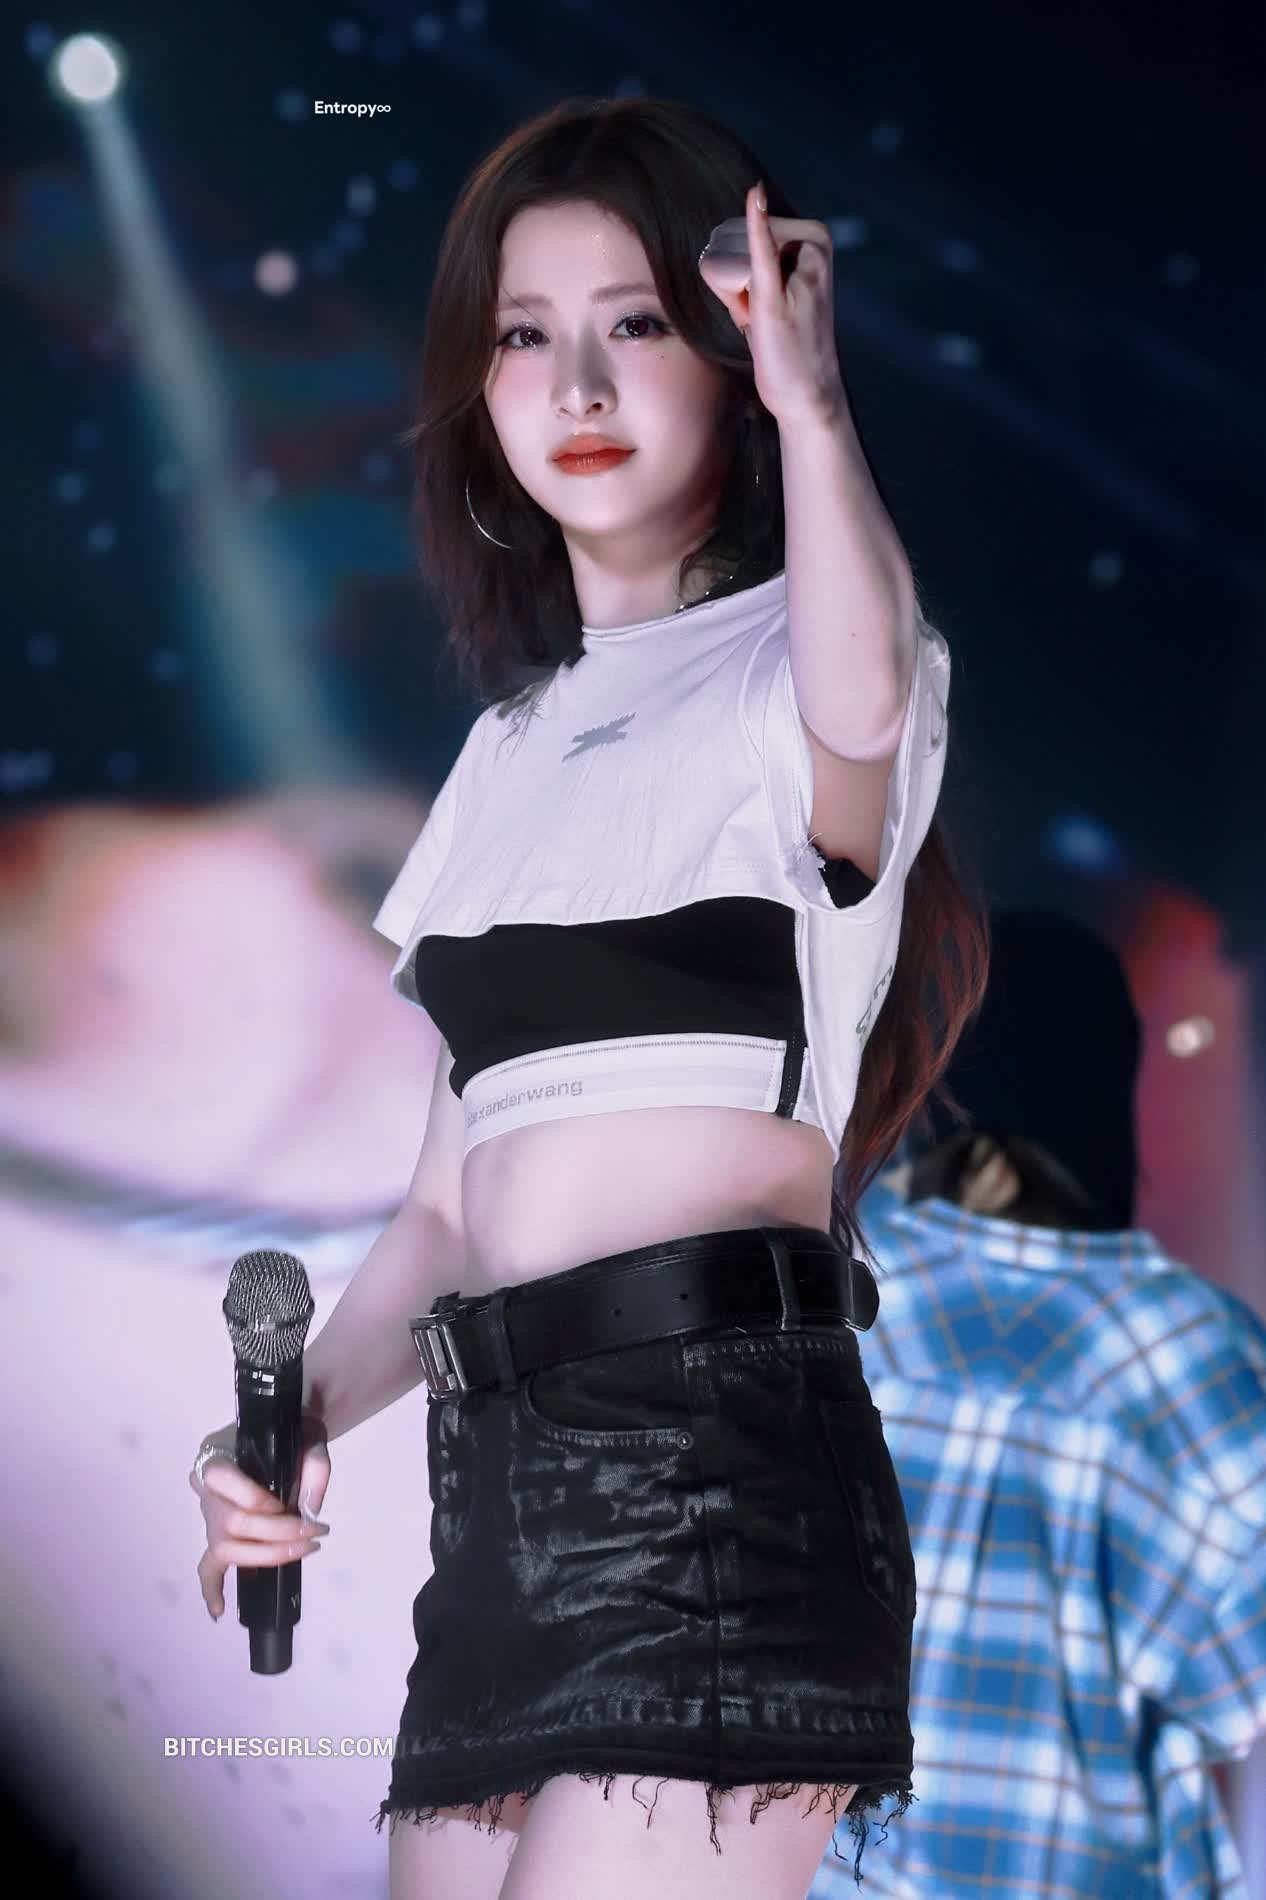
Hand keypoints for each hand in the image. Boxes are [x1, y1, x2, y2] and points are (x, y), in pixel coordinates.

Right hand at [188, 1413, 331, 1620]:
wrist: (284, 1432)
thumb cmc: (290, 1432)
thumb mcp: (309, 1434)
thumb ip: (314, 1466)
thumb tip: (310, 1510)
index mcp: (217, 1455)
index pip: (227, 1484)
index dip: (260, 1502)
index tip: (294, 1507)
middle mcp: (206, 1489)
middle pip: (232, 1523)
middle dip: (277, 1534)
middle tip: (315, 1533)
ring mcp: (209, 1515)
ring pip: (224, 1547)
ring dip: (266, 1556)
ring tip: (301, 1552)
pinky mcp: (218, 1536)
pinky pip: (206, 1566)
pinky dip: (211, 1588)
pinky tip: (219, 1611)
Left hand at [697, 182, 846, 427]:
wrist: (807, 392)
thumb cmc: (784, 341)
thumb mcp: (772, 289)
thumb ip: (755, 254)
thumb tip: (747, 205)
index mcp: (814, 234)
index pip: (743, 226)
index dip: (739, 268)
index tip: (767, 298)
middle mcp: (813, 243)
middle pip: (732, 238)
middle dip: (733, 281)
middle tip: (763, 316)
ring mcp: (800, 269)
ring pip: (727, 259)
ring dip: (732, 297)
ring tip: (764, 322)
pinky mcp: (777, 297)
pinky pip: (761, 255)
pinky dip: (756, 226)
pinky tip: (755, 194)